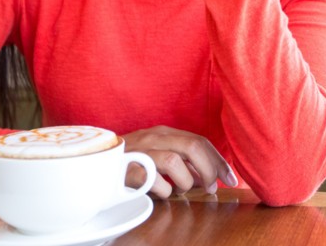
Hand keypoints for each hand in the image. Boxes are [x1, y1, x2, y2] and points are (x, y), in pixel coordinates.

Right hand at [122, 126, 237, 198]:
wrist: (94, 161)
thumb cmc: (129, 160)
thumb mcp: (156, 153)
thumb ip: (181, 160)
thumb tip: (206, 176)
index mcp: (164, 132)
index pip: (200, 140)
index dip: (218, 160)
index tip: (231, 178)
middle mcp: (154, 137)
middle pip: (193, 146)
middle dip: (209, 170)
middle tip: (212, 189)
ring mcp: (140, 151)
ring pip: (175, 161)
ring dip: (185, 181)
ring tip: (180, 190)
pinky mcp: (128, 169)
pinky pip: (154, 181)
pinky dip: (163, 191)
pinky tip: (160, 193)